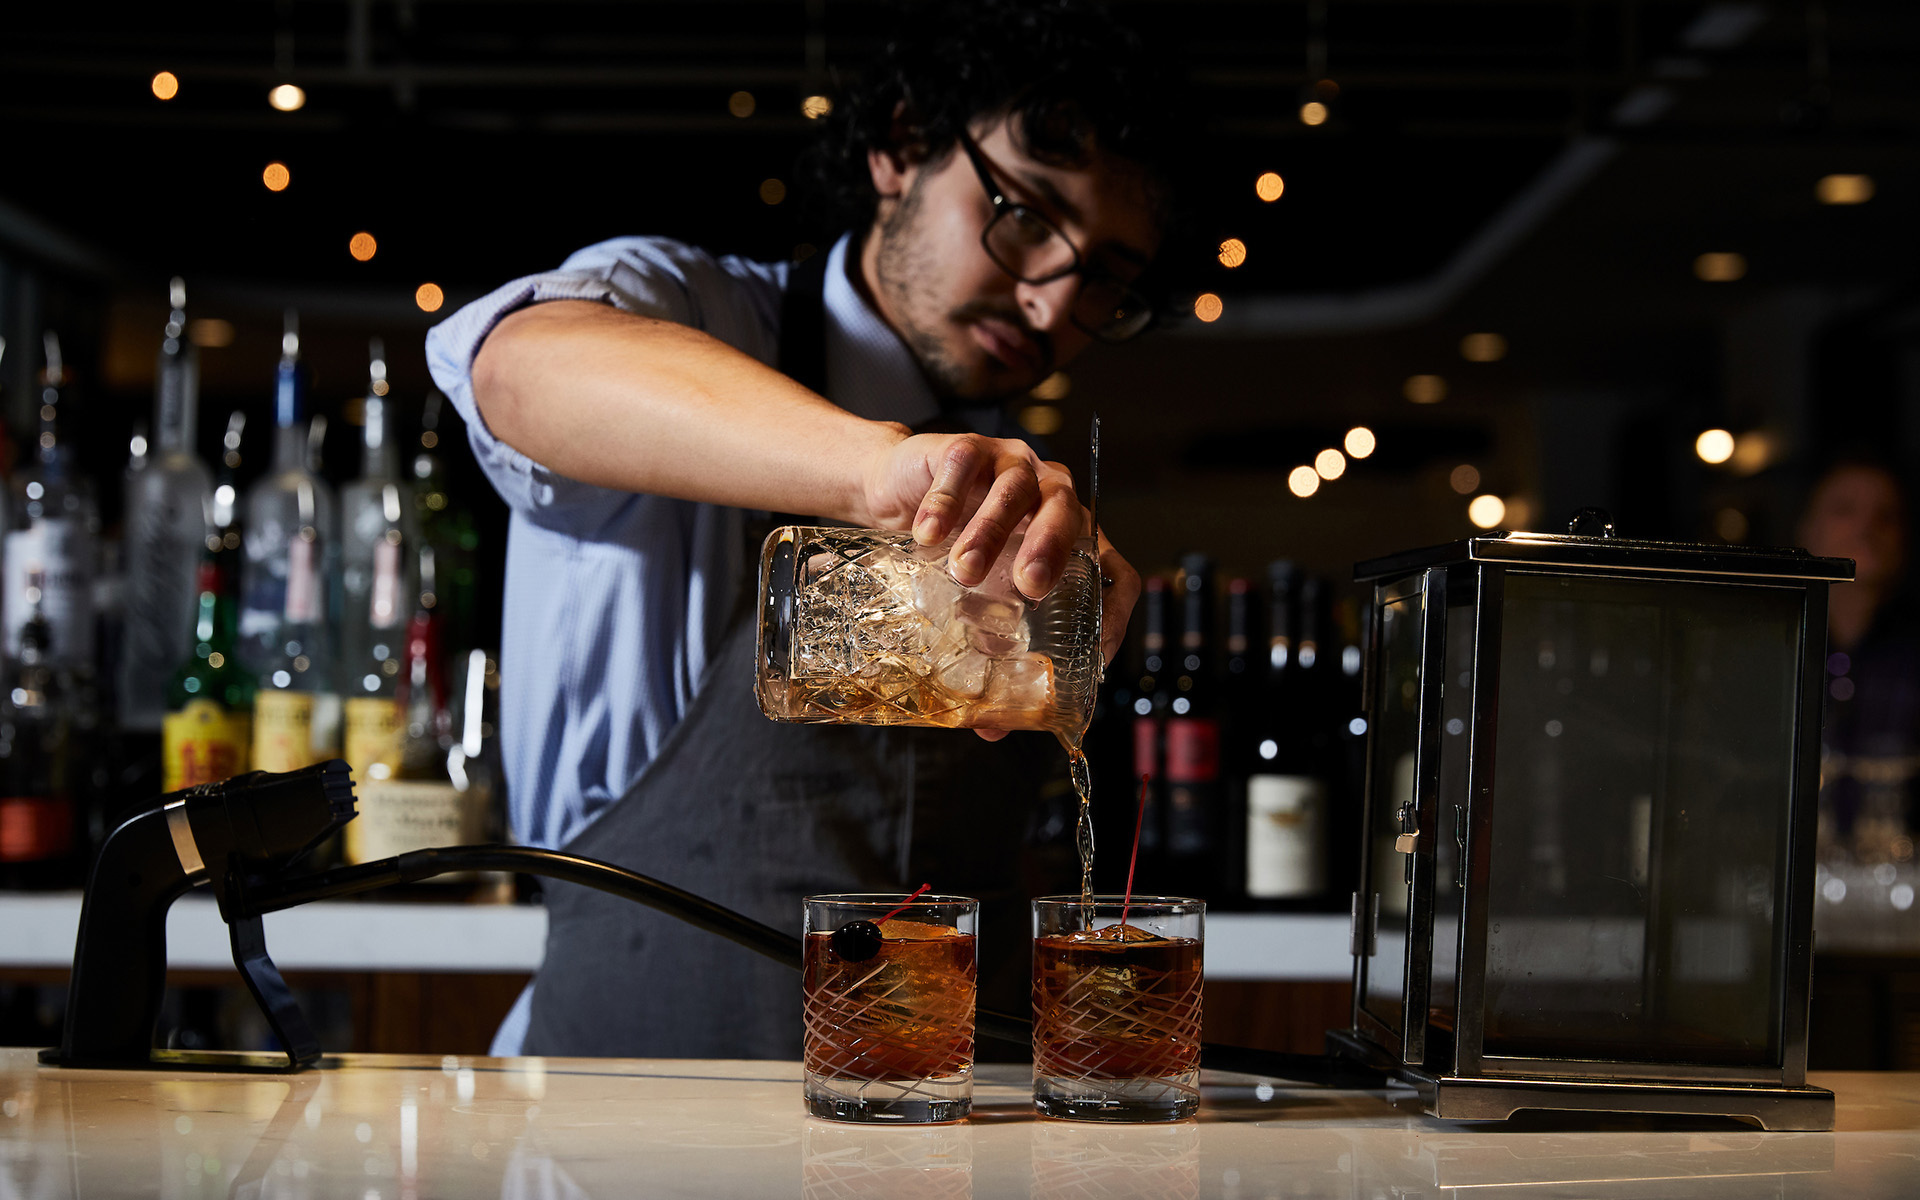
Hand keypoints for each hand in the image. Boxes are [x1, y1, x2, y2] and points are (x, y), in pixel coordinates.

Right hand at [859, 431, 1140, 742]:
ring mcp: (1014, 466)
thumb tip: (991, 727)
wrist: (901, 499)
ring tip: (959, 570)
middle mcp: (1054, 500)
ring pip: (1016, 493)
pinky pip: (965, 467)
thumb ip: (991, 657)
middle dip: (1052, 552)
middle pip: (1072, 519)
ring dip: (989, 532)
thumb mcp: (976, 609)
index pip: (1118, 574)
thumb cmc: (955, 556)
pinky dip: (947, 503)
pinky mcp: (968, 447)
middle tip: (1027, 588)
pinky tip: (926, 534)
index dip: (1114, 613)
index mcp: (1073, 543)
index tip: (1088, 651)